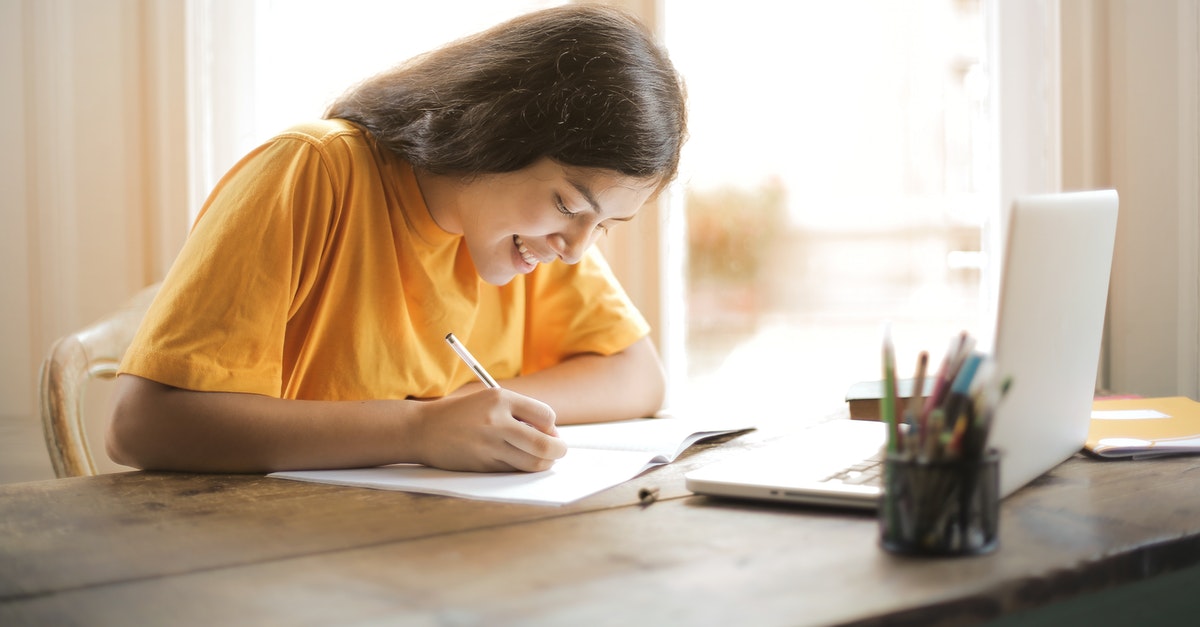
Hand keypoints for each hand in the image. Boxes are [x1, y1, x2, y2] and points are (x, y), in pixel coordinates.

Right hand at [413, 388, 565, 471]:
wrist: (423, 429)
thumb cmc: (462, 414)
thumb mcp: (489, 401)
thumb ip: (520, 413)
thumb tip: (552, 435)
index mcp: (500, 399)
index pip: (546, 415)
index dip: (552, 427)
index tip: (548, 431)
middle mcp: (496, 422)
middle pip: (545, 444)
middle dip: (558, 450)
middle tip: (559, 451)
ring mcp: (489, 445)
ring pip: (533, 462)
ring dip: (544, 463)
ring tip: (541, 458)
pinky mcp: (483, 465)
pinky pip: (514, 470)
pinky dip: (522, 468)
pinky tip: (516, 461)